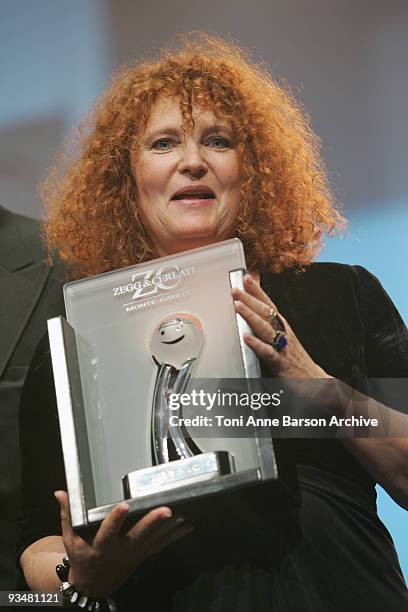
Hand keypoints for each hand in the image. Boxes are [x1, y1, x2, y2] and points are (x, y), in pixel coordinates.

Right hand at [54, 491, 191, 597]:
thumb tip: (61, 492)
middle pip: (138, 535)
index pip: (108, 531)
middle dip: (152, 523)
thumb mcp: (70, 538)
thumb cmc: (82, 558)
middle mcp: (121, 550)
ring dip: (170, 528)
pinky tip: (187, 525)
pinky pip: (161, 545)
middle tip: (166, 510)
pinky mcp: (144, 555)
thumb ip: (67, 514)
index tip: (124, 506)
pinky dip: (175, 535)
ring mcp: (135, 554)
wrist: (93, 586)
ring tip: (183, 515)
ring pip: (154, 540)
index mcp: (101, 546)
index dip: (116, 519)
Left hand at [231, 274, 328, 378]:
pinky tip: (246, 338)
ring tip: (238, 306)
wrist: (314, 380)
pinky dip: (257, 344)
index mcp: (282, 326)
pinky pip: (267, 352)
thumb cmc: (295, 360)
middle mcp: (283, 333)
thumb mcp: (282, 339)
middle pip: (265, 312)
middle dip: (250, 299)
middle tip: (235, 289)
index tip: (246, 278)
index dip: (257, 291)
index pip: (269, 304)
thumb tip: (253, 316)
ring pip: (265, 328)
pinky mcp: (280, 363)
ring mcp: (282, 347)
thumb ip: (268, 328)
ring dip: (251, 316)